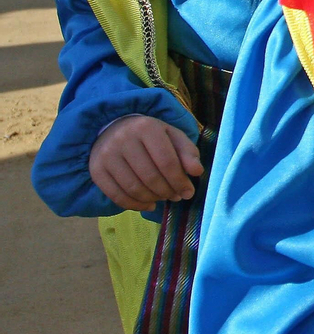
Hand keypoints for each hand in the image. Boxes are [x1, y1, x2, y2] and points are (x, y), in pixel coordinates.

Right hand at [88, 114, 202, 211]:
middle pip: (150, 176)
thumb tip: (197, 171)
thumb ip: (188, 152)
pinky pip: (116, 195)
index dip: (179, 180)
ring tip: (163, 198)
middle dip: (167, 191)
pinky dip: (134, 205)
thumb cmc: (150, 136)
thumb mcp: (172, 136)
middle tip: (176, 197)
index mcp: (146, 128)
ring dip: (152, 199)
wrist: (114, 129)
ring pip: (133, 187)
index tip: (188, 192)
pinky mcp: (96, 170)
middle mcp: (123, 139)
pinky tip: (148, 205)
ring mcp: (106, 155)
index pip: (167, 161)